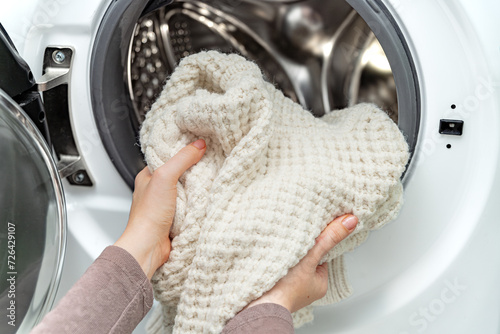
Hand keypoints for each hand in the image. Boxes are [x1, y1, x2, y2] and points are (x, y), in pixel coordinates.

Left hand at [114, 139, 205, 278]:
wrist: (149, 247)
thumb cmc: (147, 215)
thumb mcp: (165, 178)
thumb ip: (181, 159)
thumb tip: (198, 145)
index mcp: (148, 176)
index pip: (168, 155)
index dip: (183, 149)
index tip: (199, 144)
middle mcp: (157, 189)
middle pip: (180, 172)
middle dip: (194, 169)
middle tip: (209, 161)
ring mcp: (167, 204)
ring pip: (188, 189)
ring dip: (198, 188)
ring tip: (210, 180)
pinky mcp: (176, 218)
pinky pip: (192, 205)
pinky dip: (198, 203)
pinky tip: (205, 200)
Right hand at [246, 214, 357, 312]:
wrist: (259, 304)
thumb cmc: (285, 288)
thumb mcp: (311, 257)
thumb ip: (328, 239)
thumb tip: (350, 222)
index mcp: (320, 284)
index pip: (323, 256)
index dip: (317, 242)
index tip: (310, 232)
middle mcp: (307, 288)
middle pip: (308, 259)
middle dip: (300, 249)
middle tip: (292, 239)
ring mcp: (290, 289)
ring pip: (293, 264)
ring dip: (287, 254)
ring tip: (279, 247)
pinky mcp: (275, 286)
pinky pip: (280, 269)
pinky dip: (277, 262)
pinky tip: (271, 257)